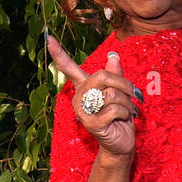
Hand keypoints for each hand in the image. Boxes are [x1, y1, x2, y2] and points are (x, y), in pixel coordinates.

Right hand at [45, 31, 139, 161]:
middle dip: (124, 84)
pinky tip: (124, 119)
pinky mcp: (91, 124)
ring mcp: (83, 111)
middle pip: (103, 76)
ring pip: (111, 94)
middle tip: (133, 94)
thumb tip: (112, 56)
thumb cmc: (120, 117)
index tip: (49, 38)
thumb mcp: (119, 93)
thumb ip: (115, 74)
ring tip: (128, 111)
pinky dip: (125, 113)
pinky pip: (113, 109)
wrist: (121, 143)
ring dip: (127, 102)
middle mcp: (79, 97)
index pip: (69, 68)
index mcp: (84, 86)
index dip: (59, 54)